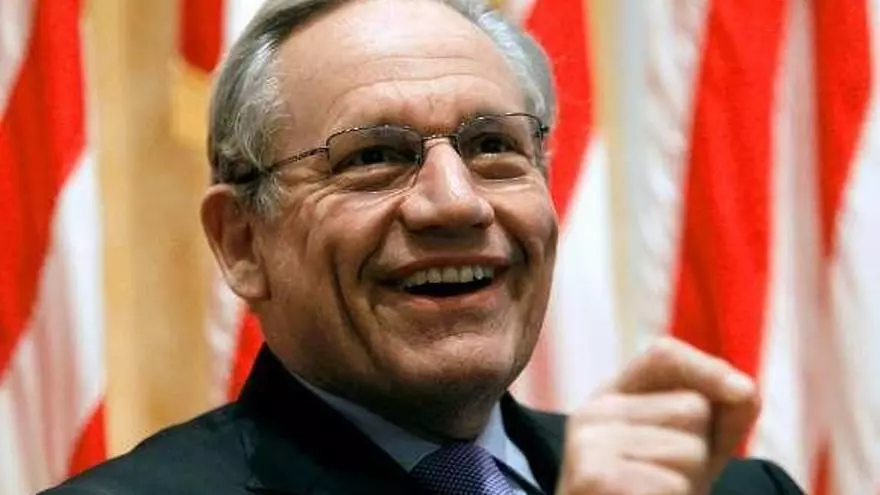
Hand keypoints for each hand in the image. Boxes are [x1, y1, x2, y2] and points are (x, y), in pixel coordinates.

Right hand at [556, 337, 759, 494]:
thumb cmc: (655, 493)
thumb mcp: (694, 451)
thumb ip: (722, 415)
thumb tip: (743, 391)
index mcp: (612, 397)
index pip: (664, 356)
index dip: (709, 369)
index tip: (744, 393)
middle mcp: (593, 412)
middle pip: (691, 407)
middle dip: (700, 450)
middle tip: (669, 480)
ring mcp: (588, 444)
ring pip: (688, 450)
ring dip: (688, 484)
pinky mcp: (593, 477)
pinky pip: (673, 485)